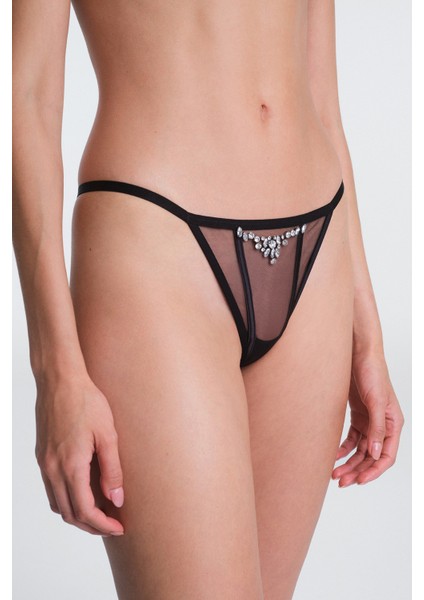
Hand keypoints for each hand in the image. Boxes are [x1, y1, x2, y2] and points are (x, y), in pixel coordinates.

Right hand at [34, 373, 124, 535]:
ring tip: (101, 512)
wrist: (60, 380)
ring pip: (58, 504)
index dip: (102, 524)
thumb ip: (112, 469)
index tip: (119, 527)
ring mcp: (44, 463)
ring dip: (78, 514)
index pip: (84, 511)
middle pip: (69, 513)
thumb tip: (117, 499)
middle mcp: (53, 469)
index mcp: (70, 465)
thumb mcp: (108, 434)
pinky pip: (52, 489)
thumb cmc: (87, 401)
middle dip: (91, 525)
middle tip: (113, 524)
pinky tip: (83, 493)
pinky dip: (67, 500)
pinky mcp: (42, 456)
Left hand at [332, 352, 403, 485]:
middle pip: (371, 456)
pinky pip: (351, 439)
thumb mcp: (375, 401)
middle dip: (357, 470)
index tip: (358, 481)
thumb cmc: (372, 372)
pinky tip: (334, 456)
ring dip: (349, 463)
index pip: (386, 456)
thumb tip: (374, 454)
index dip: (373, 471)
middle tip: (341, 481)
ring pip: (360, 450)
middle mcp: (383, 425)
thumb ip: (376, 428)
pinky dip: (343, 449)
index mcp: (393, 424)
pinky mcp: (358, 415)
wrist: (358, 353)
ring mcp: (369, 421)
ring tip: (334, 473)